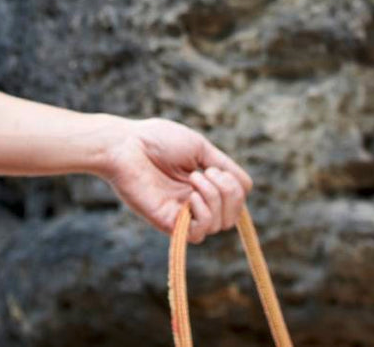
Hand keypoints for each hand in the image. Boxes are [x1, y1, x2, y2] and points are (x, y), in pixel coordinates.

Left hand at [100, 118, 252, 243]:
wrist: (126, 144)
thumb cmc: (158, 140)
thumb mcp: (200, 148)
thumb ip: (225, 168)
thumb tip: (247, 187)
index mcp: (203, 184)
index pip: (236, 201)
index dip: (236, 188)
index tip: (215, 168)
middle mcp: (194, 202)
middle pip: (233, 216)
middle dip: (230, 192)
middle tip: (207, 172)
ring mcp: (182, 214)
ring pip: (219, 225)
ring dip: (216, 197)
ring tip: (195, 178)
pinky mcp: (168, 223)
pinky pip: (199, 234)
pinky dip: (204, 213)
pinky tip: (191, 196)